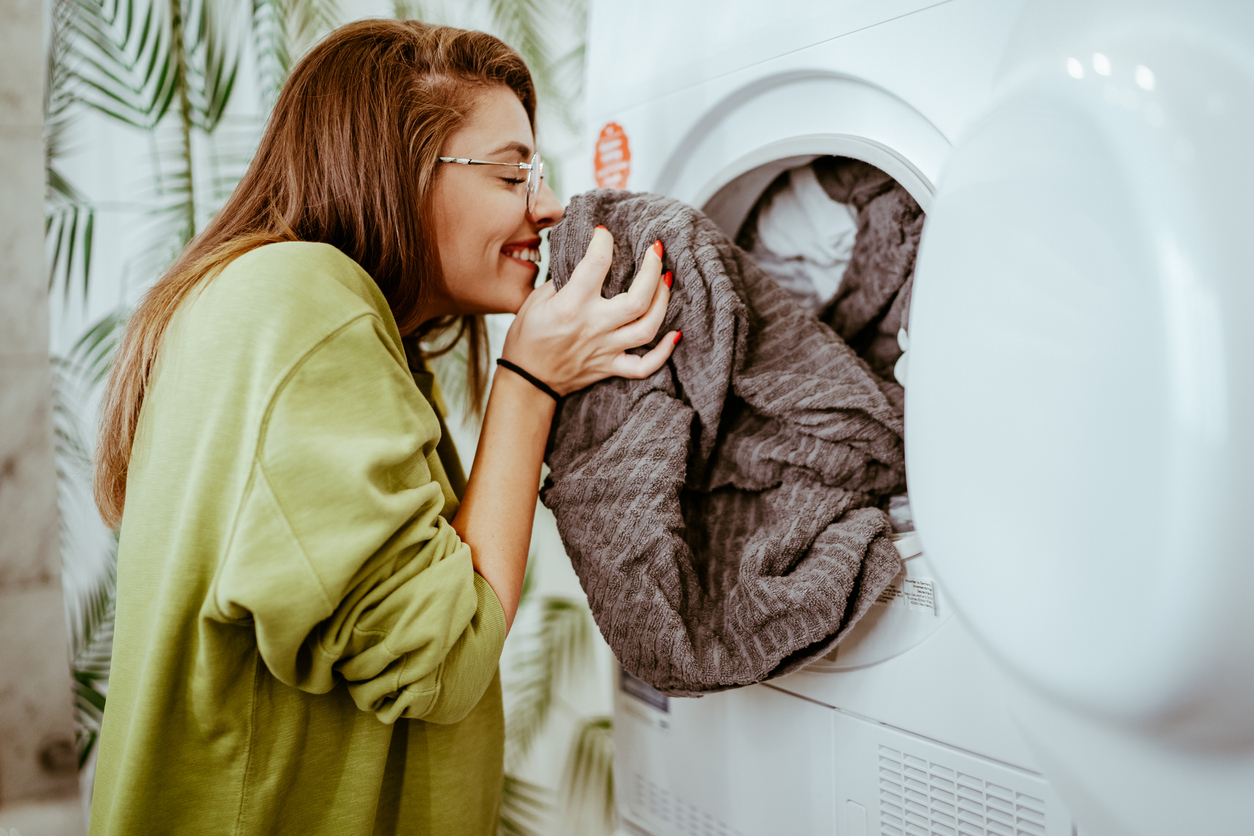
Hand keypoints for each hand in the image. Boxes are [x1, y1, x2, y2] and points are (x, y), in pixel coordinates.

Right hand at [501, 226, 678, 395]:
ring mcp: (606, 349)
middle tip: (656, 250)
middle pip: (637, 299)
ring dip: (663, 301)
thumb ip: (562, 281)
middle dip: (652, 269)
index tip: (605, 233)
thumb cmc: (527, 338)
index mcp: (571, 306)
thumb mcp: (535, 301)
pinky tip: (674, 334)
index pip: (596, 264)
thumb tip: (586, 262)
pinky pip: (645, 366)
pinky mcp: (611, 367)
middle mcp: (593, 327)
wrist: (527, 381)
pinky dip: (663, 353)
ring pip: (647, 328)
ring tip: (666, 279)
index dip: (604, 242)